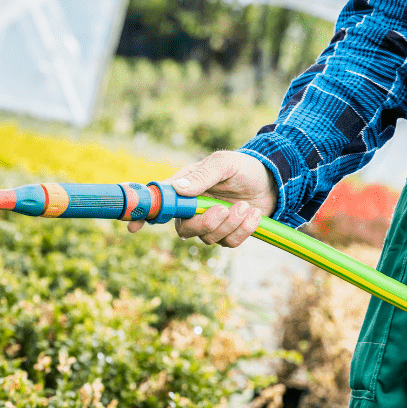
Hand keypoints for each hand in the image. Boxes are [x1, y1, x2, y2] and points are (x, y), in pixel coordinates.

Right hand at [126, 151, 276, 247]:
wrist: (273, 180)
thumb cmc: (244, 167)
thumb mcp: (224, 164)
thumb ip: (202, 176)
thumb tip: (178, 190)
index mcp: (185, 190)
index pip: (160, 204)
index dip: (144, 217)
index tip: (134, 227)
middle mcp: (193, 210)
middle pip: (184, 230)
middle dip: (205, 223)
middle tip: (224, 209)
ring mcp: (210, 224)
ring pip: (208, 238)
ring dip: (230, 224)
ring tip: (246, 207)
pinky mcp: (228, 234)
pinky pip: (229, 243)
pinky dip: (244, 230)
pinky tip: (254, 214)